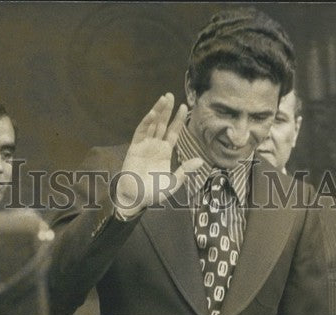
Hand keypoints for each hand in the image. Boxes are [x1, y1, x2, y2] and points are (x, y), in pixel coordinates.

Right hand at [116, 93, 202, 215]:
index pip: (173, 132)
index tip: (185, 107)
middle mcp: (155, 146)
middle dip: (167, 110)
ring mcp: (144, 145)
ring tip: (164, 98)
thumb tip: (200, 161)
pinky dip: (147, 122)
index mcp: (165, 152)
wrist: (135, 198)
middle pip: (162, 124)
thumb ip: (184, 170)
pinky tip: (153, 114)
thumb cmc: (152, 193)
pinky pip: (141, 132)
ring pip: (152, 124)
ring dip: (157, 111)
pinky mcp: (134, 147)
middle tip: (171, 95)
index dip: (178, 120)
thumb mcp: (172, 183)